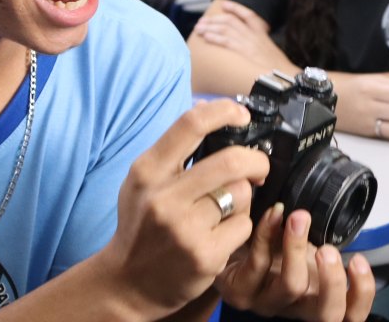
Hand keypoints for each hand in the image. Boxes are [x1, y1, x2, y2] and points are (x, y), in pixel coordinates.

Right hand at [103, 99, 270, 317]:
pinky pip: (243, 225)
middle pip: (230, 161)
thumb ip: (173, 146)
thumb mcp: (144, 181)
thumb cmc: (141, 225)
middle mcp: (163, 199)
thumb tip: (206, 106)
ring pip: (241, 193)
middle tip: (259, 166)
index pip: (191, 125)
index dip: (224, 112)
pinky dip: (240, 226)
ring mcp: (185, 229)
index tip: (241, 116)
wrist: (128, 282)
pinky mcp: (205, 255)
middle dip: (256, 160)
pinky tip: (222, 233)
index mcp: (147, 172)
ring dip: (244, 197)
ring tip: (227, 208)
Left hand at [192, 1, 285, 70]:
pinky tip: (206, 37)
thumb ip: (259, 47)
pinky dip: (215, 37)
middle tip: (202, 21)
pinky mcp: (245, 52)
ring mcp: (249, 43)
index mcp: (261, 34)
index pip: (248, 15)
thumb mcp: (270, 52)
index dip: (235, 8)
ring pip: (226, 29)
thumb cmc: (278, 68)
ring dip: (210, 27)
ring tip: (199, 28)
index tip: (224, 5)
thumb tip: (248, 48)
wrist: (285, 76)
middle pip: (231, 21)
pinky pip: (227, 41)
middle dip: (215, 20)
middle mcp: (254, 35)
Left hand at [218, 205, 374, 321]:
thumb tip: (335, 208)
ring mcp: (265, 302)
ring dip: (298, 248)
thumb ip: (318, 237)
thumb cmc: (268, 247)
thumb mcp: (300, 245)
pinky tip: (273, 213)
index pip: (348, 314)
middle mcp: (294, 307)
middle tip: (328, 248)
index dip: (362, 294)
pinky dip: (268, 233)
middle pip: (326, 314)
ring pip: (291, 287)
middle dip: (334, 280)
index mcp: (316, 298)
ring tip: (298, 219)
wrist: (226, 247)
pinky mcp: (239, 290)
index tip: (358, 260)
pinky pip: (258, 263)